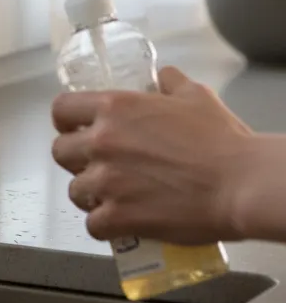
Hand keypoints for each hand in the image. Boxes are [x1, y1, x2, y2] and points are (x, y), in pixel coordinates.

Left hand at [51, 67, 254, 244]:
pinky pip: (93, 225)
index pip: (62, 110)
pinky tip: (120, 222)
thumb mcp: (194, 95)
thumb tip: (163, 75)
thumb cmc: (221, 139)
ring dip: (90, 194)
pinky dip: (104, 226)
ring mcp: (107, 182)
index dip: (65, 122)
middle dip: (76, 160)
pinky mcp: (120, 217)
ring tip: (111, 197)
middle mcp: (101, 142)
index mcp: (113, 108)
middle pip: (60, 152)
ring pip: (74, 191)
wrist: (241, 183)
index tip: (74, 129)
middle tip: (97, 165)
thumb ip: (170, 82)